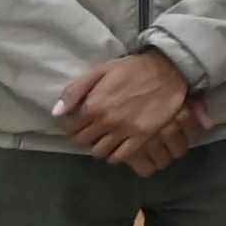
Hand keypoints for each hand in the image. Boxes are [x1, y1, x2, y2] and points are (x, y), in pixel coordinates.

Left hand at [59, 49, 198, 171]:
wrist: (169, 71)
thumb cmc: (132, 69)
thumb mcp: (101, 70)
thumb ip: (75, 90)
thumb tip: (56, 113)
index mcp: (93, 104)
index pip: (70, 127)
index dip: (71, 125)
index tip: (78, 122)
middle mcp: (106, 121)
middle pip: (82, 141)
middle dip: (83, 136)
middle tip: (90, 130)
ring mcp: (124, 131)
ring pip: (99, 151)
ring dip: (98, 146)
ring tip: (103, 138)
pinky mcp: (142, 137)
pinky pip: (120, 156)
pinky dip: (114, 155)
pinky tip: (116, 145)